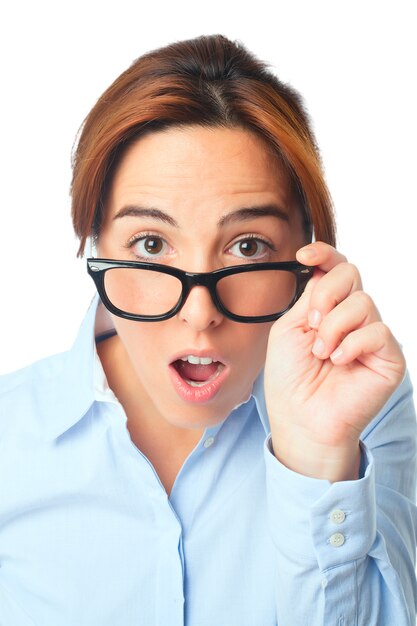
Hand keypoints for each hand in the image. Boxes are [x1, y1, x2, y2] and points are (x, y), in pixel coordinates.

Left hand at [264, 242, 405, 481]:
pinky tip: (338, 362)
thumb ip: (309, 298)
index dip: (323, 254)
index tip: (304, 255)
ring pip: (362, 302)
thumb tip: (324, 270)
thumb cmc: (290, 378)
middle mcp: (351, 317)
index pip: (334, 269)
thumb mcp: (289, 329)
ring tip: (321, 352)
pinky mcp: (388, 357)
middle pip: (351, 274)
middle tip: (311, 323)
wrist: (300, 419)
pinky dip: (352, 344)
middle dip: (326, 292)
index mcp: (327, 308)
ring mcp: (371, 336)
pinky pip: (377, 331)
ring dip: (334, 326)